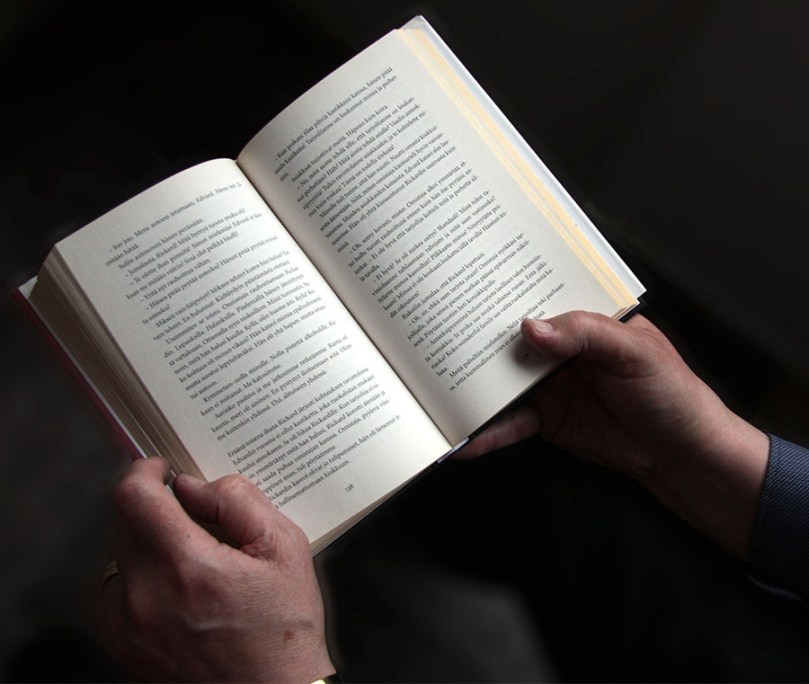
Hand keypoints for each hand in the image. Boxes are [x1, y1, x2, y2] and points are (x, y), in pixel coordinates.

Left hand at [102, 457, 334, 682]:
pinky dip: (142, 576)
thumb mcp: (284, 548)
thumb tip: (194, 484)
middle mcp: (145, 596)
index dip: (145, 470)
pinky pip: (117, 589)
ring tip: (193, 560)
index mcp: (186, 566)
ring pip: (119, 553)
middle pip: (125, 521)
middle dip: (157, 507)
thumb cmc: (283, 628)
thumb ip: (238, 501)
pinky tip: (181, 589)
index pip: (133, 496)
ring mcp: (127, 625)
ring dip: (148, 542)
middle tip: (195, 517)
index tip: (162, 469)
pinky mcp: (123, 645)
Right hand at [460, 311, 768, 557]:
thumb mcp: (636, 351)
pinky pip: (510, 422)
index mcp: (583, 318)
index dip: (506, 291)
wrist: (680, 454)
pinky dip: (489, 431)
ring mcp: (548, 382)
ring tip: (439, 390)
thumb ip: (585, 334)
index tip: (469, 285)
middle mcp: (561, 346)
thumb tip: (531, 328)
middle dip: (475, 338)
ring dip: (473, 386)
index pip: (539, 296)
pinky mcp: (544, 418)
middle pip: (510, 338)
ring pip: (502, 379)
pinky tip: (467, 441)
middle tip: (436, 337)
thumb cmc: (672, 392)